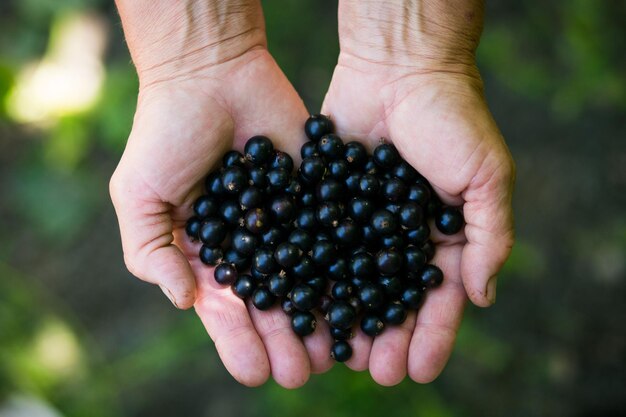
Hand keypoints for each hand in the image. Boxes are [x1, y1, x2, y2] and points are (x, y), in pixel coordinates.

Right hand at [110, 2, 332, 386]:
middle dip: (285, 341)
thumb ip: (150, 251)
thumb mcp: (139, 194)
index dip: (239, 343)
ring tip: (336, 352)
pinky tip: (360, 296)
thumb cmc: (167, 134)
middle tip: (303, 373)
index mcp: (210, 254)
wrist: (211, 74)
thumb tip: (183, 301)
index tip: (257, 373)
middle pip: (273, 303)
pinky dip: (348, 266)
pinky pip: (334, 235)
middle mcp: (254, 246)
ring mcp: (289, 223)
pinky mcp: (319, 196)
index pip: (226, 311)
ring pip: (308, 279)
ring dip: (321, 317)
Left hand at [321, 0, 514, 384]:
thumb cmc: (452, 118)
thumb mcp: (487, 176)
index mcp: (443, 235)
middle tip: (376, 373)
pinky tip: (304, 306)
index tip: (421, 370)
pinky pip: (319, 244)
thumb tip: (483, 298)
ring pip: (352, 280)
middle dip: (388, 337)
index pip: (439, 297)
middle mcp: (399, 235)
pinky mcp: (327, 202)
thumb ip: (490, 236)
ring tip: (339, 355)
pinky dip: (312, 276)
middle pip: (392, 298)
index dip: (433, 335)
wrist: (401, 67)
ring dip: (348, 319)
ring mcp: (361, 222)